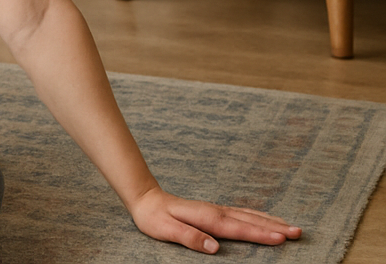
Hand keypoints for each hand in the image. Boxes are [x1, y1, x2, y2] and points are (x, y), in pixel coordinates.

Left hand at [130, 187, 301, 253]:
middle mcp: (215, 212)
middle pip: (249, 220)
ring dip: (271, 221)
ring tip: (292, 227)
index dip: (259, 234)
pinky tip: (268, 219)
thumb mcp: (166, 230)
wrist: (146, 198)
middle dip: (275, 227)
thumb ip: (189, 237)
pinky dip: (259, 217)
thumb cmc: (154, 217)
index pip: (237, 228)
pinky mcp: (216, 211)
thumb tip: (214, 247)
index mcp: (206, 218)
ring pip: (249, 216)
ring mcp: (217, 210)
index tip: (281, 238)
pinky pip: (243, 214)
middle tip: (298, 232)